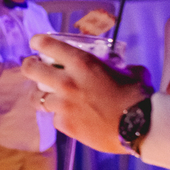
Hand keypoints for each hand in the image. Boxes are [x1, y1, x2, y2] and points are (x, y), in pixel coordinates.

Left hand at [23, 34, 151, 154]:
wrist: (141, 127)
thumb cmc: (138, 97)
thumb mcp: (131, 72)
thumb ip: (121, 67)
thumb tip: (125, 69)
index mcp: (82, 63)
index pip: (48, 45)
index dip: (38, 42)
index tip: (36, 42)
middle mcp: (67, 82)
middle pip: (31, 69)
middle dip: (28, 66)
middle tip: (31, 67)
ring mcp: (64, 105)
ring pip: (36, 98)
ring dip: (40, 95)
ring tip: (43, 96)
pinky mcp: (66, 124)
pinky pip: (55, 118)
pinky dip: (61, 117)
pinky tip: (70, 117)